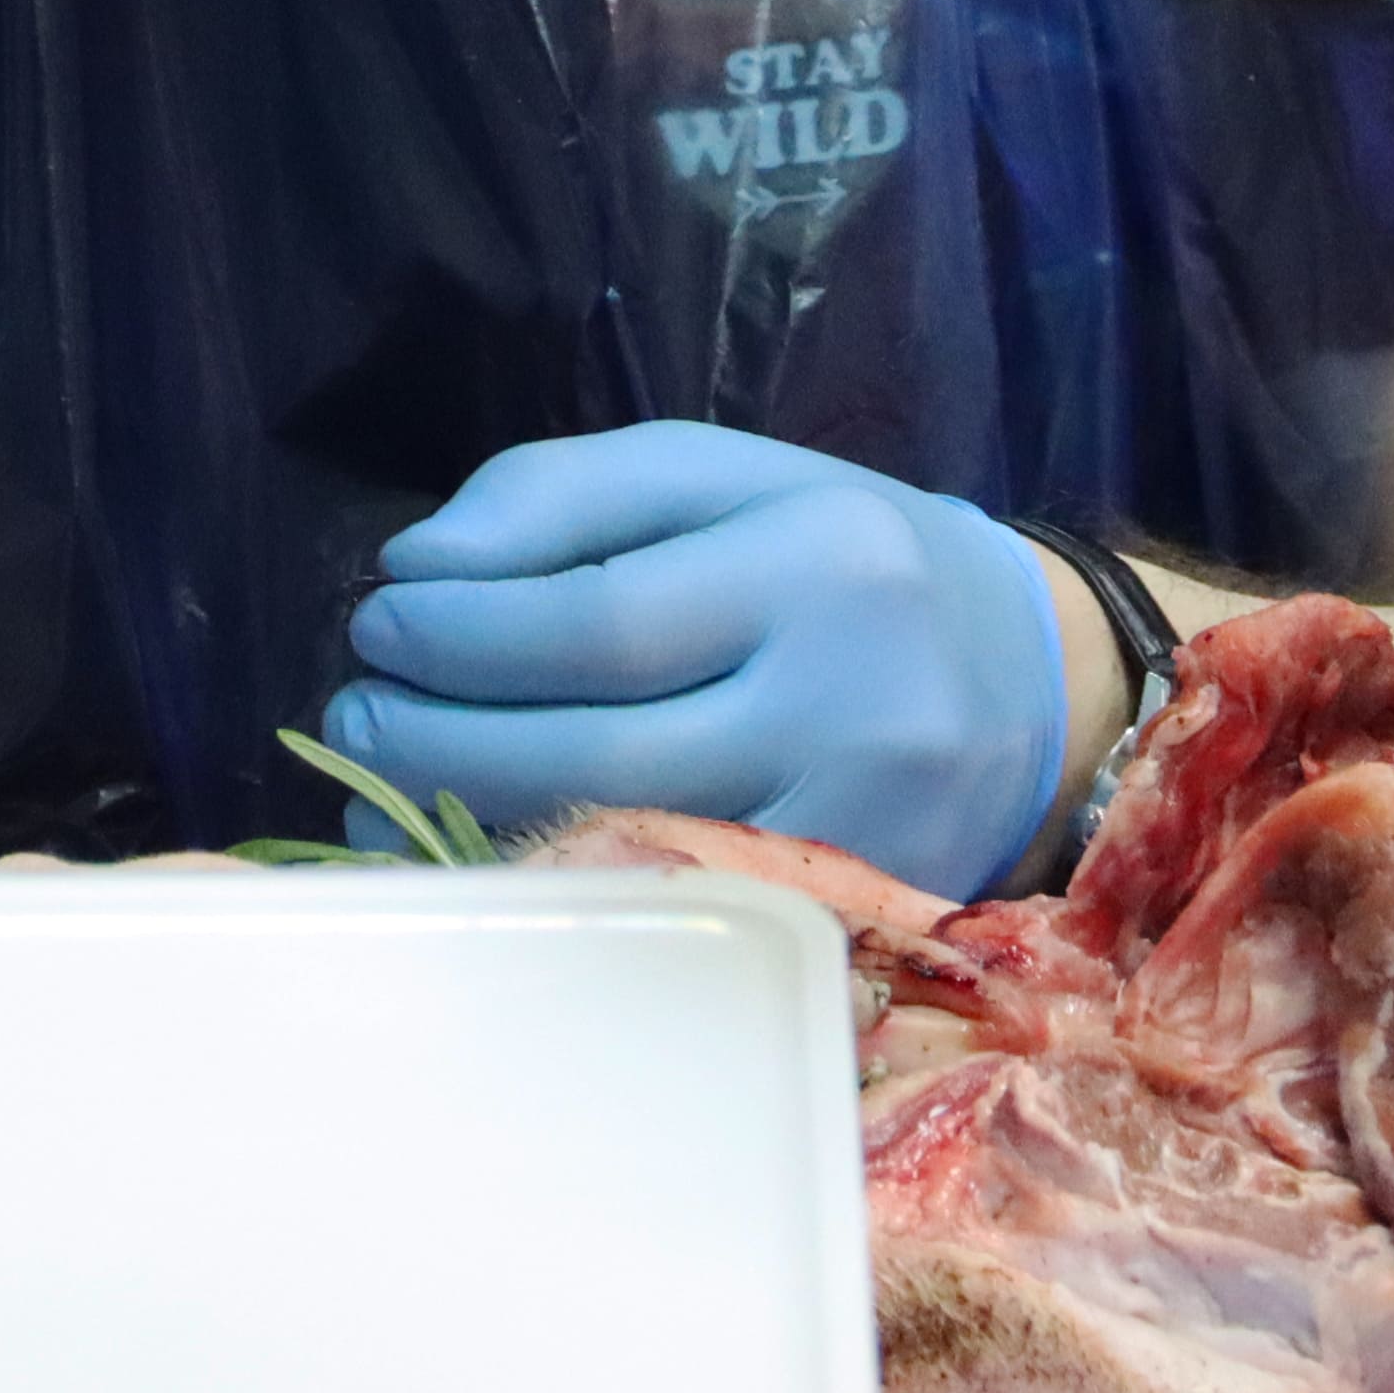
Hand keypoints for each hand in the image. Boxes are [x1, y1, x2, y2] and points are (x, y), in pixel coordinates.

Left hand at [327, 423, 1071, 900]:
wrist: (1039, 685)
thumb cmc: (849, 560)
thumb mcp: (730, 475)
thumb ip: (571, 493)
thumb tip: (424, 564)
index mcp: (815, 561)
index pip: (598, 618)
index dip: (462, 633)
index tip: (380, 620)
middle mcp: (847, 702)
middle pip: (596, 748)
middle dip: (438, 736)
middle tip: (354, 713)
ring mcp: (854, 831)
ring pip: (622, 849)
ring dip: (470, 823)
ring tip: (384, 783)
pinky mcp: (849, 917)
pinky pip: (670, 911)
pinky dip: (554, 886)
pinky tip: (480, 852)